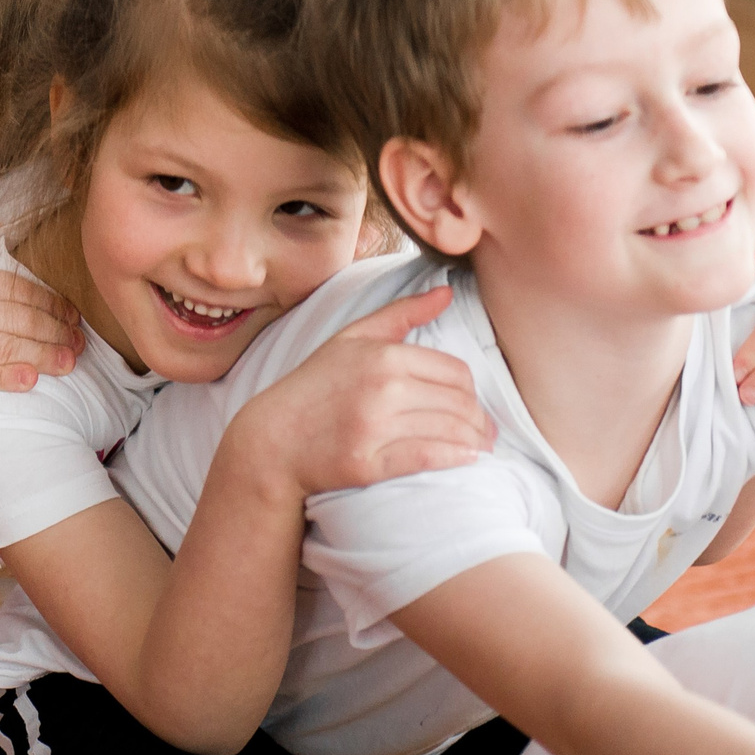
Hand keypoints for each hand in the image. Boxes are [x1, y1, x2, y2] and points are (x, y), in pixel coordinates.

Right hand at [0, 210, 80, 402]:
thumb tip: (3, 222)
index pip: (11, 287)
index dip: (47, 300)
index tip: (71, 314)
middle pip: (13, 318)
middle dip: (53, 330)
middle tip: (77, 342)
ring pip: (2, 347)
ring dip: (42, 355)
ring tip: (67, 362)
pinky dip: (7, 378)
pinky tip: (31, 380)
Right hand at [229, 286, 490, 497]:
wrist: (271, 440)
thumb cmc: (313, 386)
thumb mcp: (350, 338)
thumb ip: (401, 313)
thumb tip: (446, 292)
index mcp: (382, 356)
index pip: (455, 372)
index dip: (472, 390)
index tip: (472, 404)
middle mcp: (381, 389)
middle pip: (457, 403)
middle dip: (478, 419)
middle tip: (484, 431)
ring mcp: (373, 427)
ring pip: (448, 430)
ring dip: (473, 440)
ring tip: (478, 446)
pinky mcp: (367, 463)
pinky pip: (428, 458)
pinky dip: (455, 458)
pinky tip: (465, 459)